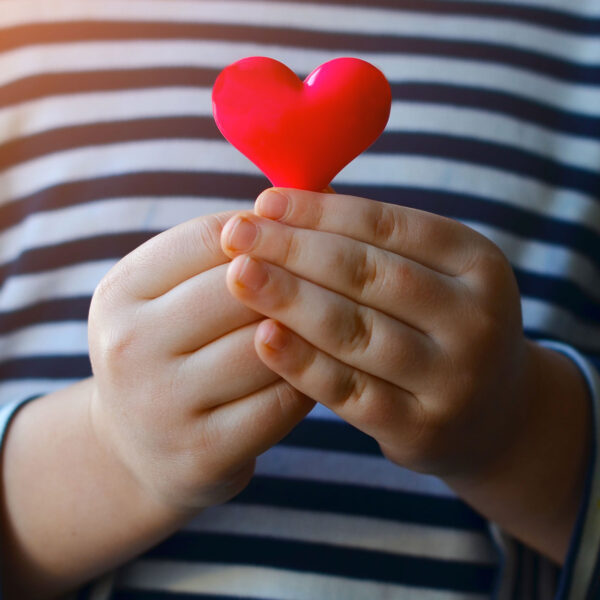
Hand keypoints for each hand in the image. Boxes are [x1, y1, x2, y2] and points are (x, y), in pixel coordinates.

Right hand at [88, 211, 313, 512]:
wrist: (136, 450)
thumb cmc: (172, 356)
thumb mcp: (168, 299)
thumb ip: (223, 252)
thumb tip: (309, 192)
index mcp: (120, 293)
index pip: (211, 237)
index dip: (271, 229)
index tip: (306, 230)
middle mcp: (129, 346)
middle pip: (243, 287)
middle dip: (299, 277)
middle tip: (342, 272)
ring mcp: (162, 404)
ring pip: (270, 345)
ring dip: (313, 329)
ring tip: (340, 316)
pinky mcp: (201, 452)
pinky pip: (282, 401)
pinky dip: (314, 379)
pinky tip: (327, 367)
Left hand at [220, 188, 532, 478]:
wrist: (491, 414)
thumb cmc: (440, 327)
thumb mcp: (432, 276)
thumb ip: (372, 243)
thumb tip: (286, 205)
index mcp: (477, 263)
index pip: (386, 226)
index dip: (319, 212)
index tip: (264, 202)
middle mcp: (476, 319)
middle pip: (368, 274)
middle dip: (293, 250)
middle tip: (236, 234)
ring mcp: (453, 378)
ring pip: (356, 330)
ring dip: (289, 299)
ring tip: (238, 276)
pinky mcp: (420, 428)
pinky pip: (349, 390)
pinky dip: (302, 363)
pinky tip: (262, 338)